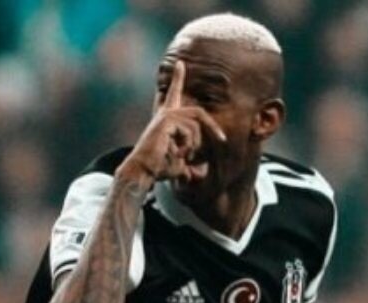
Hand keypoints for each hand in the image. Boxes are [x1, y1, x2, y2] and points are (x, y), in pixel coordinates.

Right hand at [119, 60, 225, 182]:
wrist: (145, 170)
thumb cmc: (160, 168)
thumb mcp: (182, 167)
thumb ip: (193, 167)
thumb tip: (202, 174)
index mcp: (169, 119)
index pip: (175, 95)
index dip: (178, 78)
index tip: (180, 63)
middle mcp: (167, 113)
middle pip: (199, 113)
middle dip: (213, 127)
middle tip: (223, 140)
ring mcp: (166, 115)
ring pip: (196, 126)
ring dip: (194, 145)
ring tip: (182, 154)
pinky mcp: (166, 120)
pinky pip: (190, 130)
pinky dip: (188, 145)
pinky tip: (177, 152)